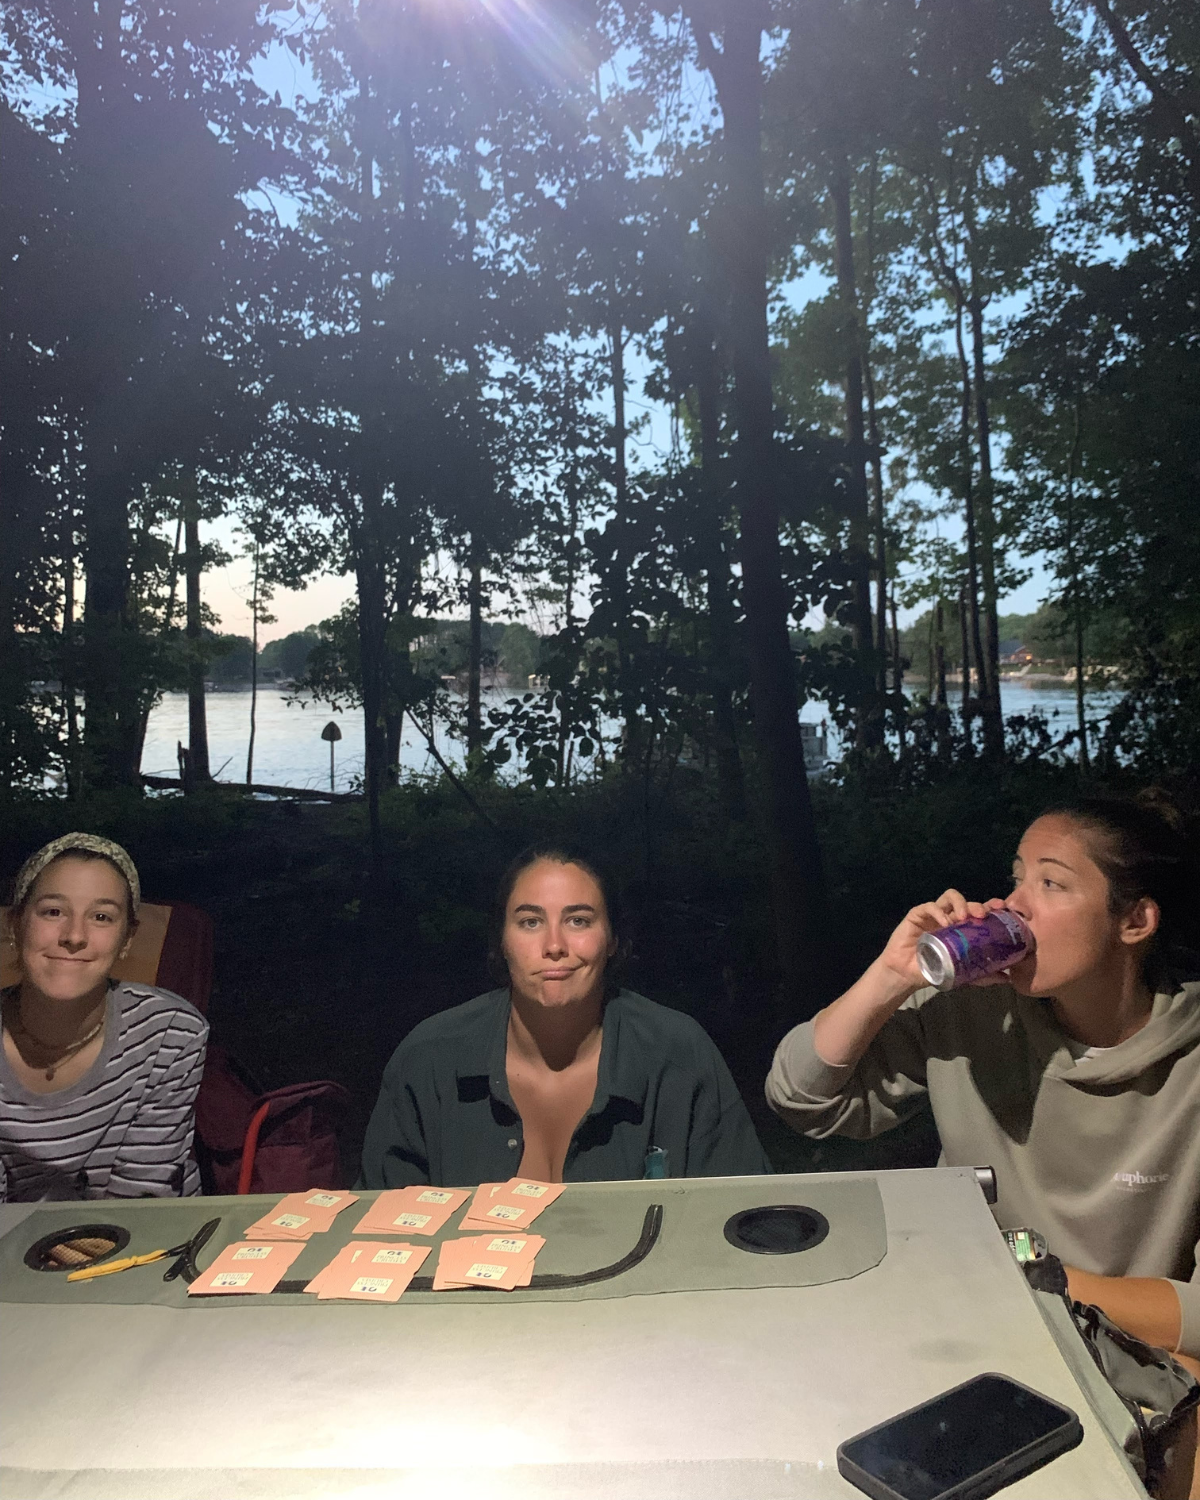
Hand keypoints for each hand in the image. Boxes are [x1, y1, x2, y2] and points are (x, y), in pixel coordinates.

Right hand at [878, 889, 1008, 989]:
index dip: (991, 906)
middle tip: (982, 915)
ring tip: (963, 916)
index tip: (1003, 909)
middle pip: (967, 903)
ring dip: (960, 903)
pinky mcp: (917, 914)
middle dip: (977, 905)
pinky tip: (945, 923)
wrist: (907, 976)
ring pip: (949, 897)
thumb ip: (983, 975)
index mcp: (962, 928)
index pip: (979, 911)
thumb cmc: (935, 970)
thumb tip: (1007, 978)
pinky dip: (939, 912)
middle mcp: (950, 918)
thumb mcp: (963, 973)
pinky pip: (930, 906)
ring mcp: (934, 915)